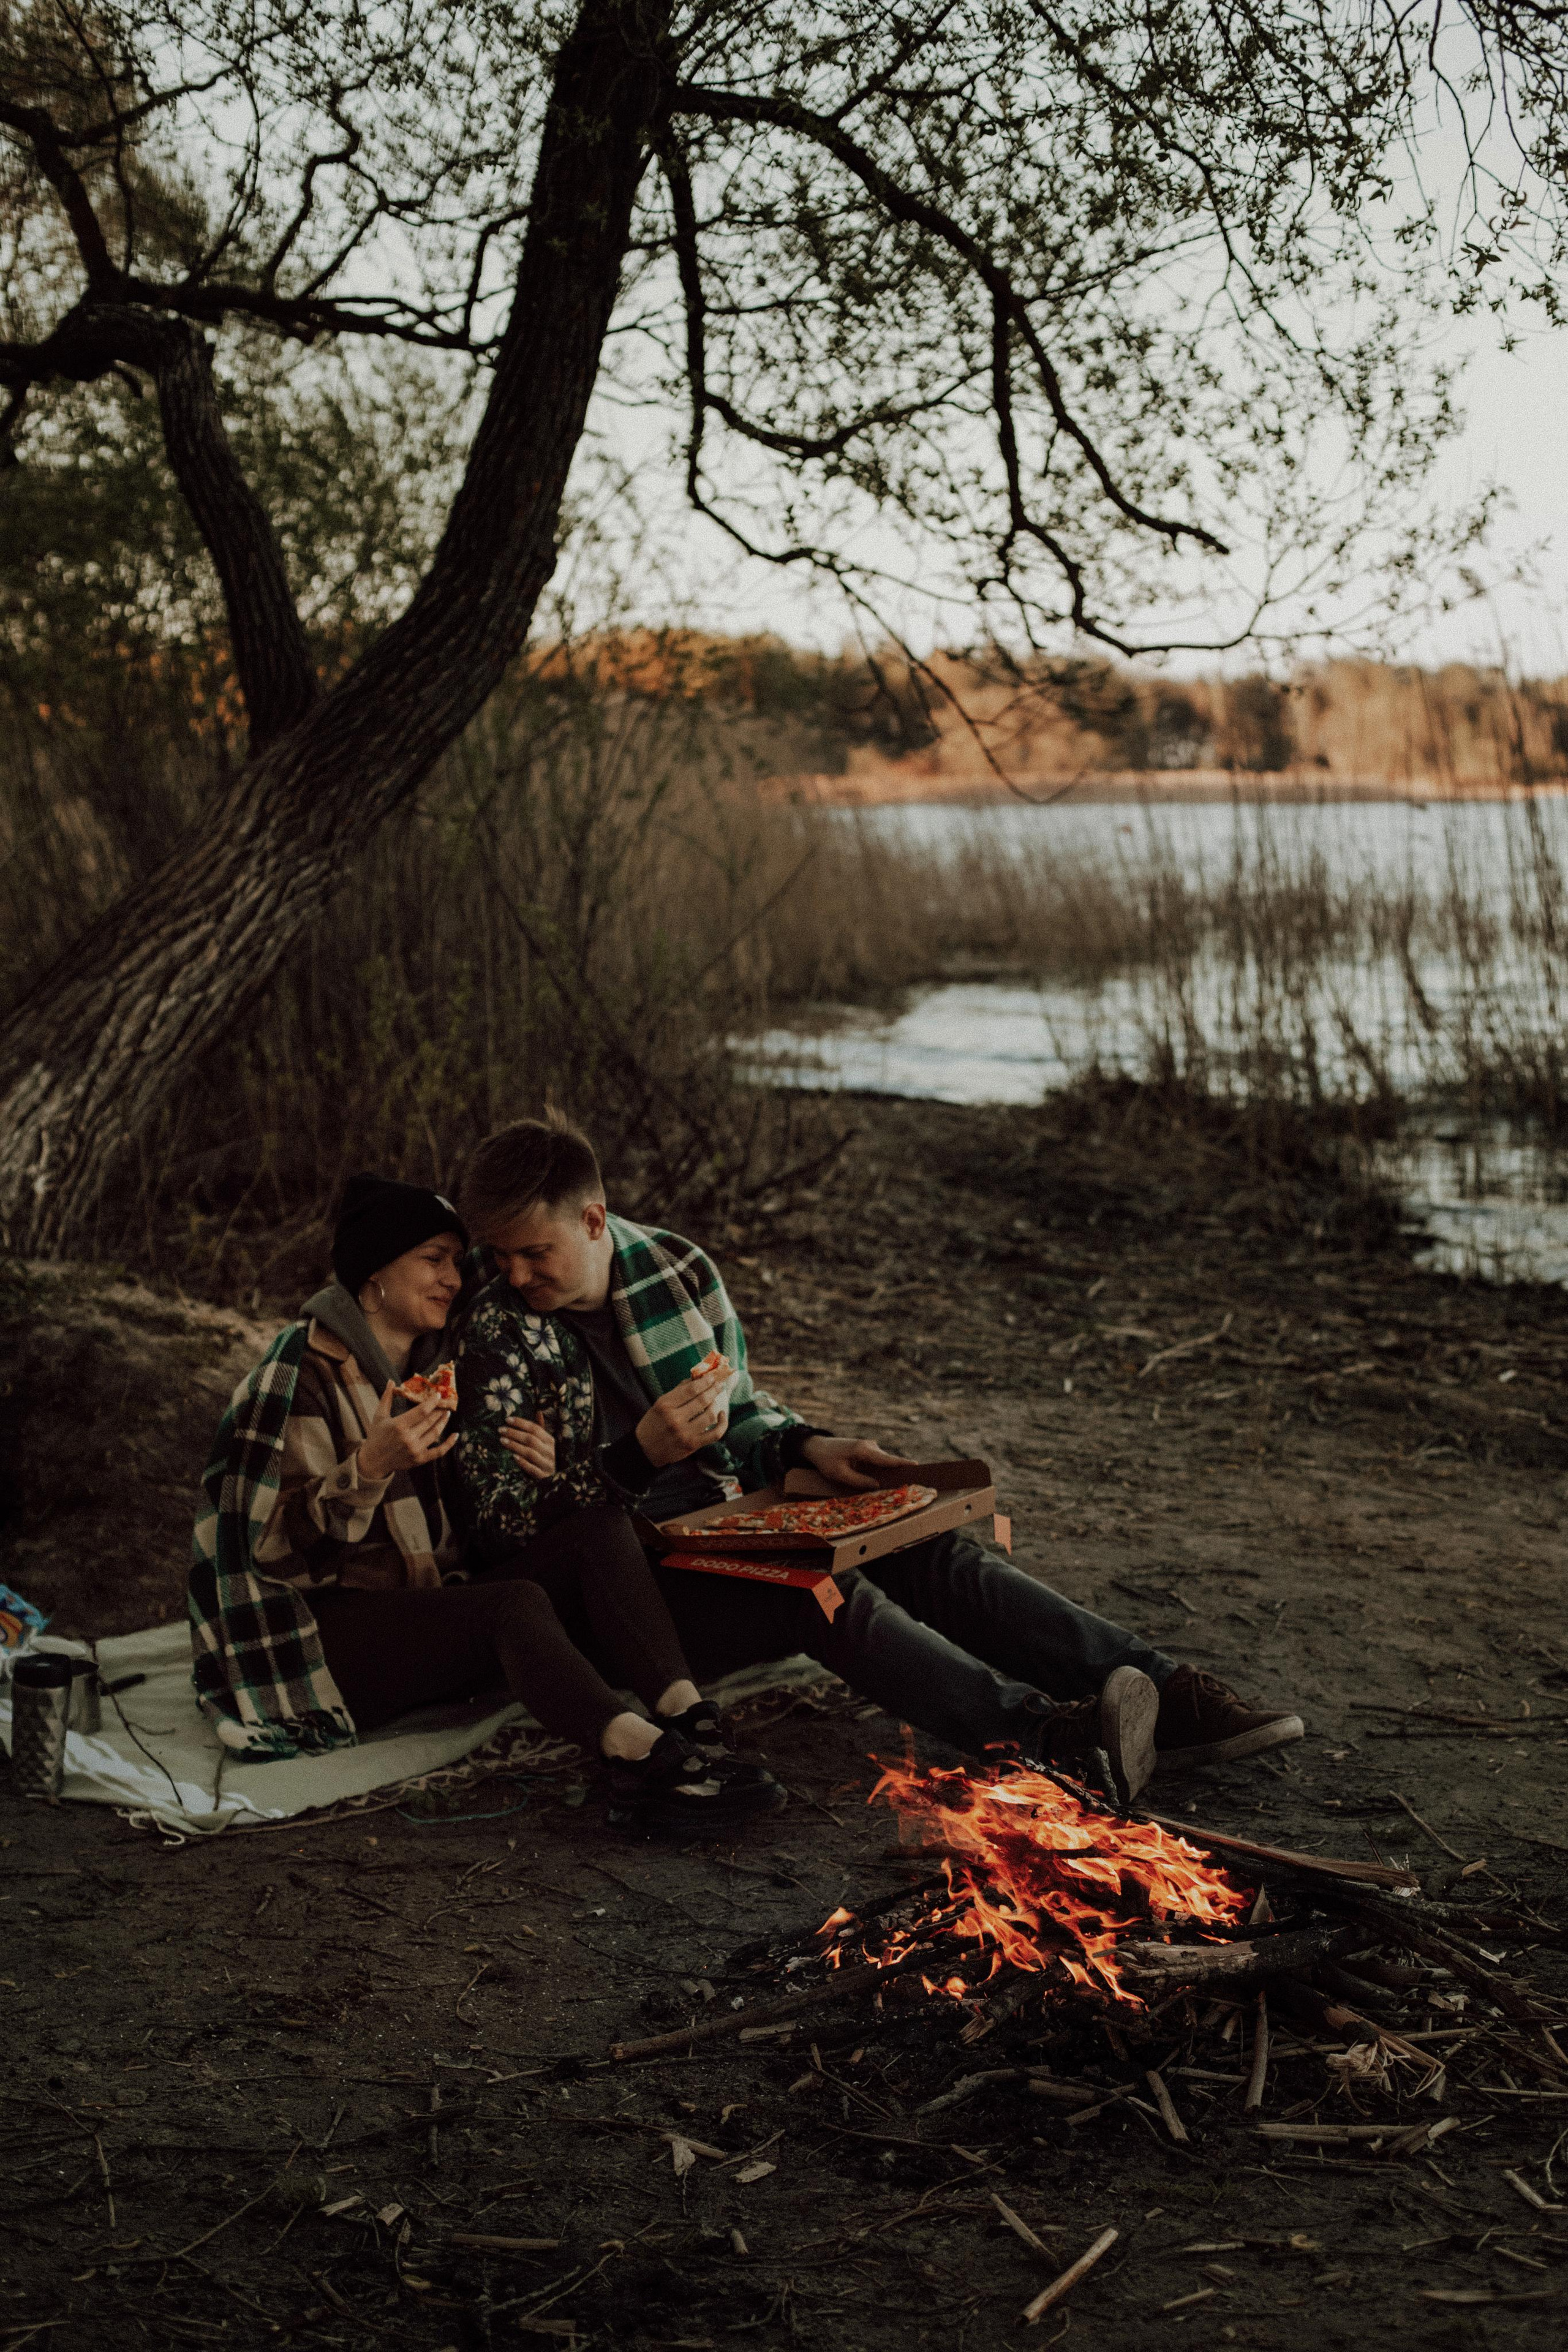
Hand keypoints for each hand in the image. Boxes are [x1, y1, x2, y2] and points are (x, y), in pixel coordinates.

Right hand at [357, 1382, 456, 1480]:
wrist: (373, 1461)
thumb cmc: (376, 1436)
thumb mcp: (379, 1416)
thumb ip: (387, 1398)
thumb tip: (391, 1381)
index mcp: (399, 1425)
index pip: (422, 1411)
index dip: (432, 1402)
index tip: (439, 1395)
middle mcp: (408, 1438)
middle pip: (430, 1421)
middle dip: (440, 1410)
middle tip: (446, 1403)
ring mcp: (415, 1450)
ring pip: (435, 1433)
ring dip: (443, 1422)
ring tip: (447, 1413)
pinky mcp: (420, 1459)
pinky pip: (439, 1452)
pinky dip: (449, 1444)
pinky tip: (455, 1435)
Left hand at [500, 1413, 556, 1480]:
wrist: (555, 1477)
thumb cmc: (546, 1456)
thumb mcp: (546, 1442)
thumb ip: (541, 1429)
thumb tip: (538, 1411)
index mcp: (551, 1440)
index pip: (535, 1428)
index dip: (521, 1423)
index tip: (507, 1419)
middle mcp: (550, 1451)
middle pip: (531, 1439)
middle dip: (515, 1433)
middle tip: (501, 1430)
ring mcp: (547, 1464)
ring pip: (530, 1453)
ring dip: (515, 1446)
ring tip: (502, 1440)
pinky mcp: (543, 1476)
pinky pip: (532, 1469)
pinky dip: (523, 1463)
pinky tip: (513, 1457)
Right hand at [635, 1358, 731, 1468]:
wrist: (645, 1450)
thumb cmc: (653, 1423)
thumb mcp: (660, 1404)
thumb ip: (678, 1391)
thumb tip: (697, 1378)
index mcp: (665, 1406)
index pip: (691, 1389)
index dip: (705, 1381)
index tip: (712, 1376)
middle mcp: (675, 1419)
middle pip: (702, 1400)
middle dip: (714, 1389)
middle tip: (719, 1384)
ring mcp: (685, 1433)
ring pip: (710, 1415)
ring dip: (715, 1404)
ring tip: (714, 1400)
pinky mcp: (693, 1445)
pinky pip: (715, 1434)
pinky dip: (723, 1423)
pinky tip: (722, 1415)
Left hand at [800, 1435, 921, 1491]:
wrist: (817, 1446)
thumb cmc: (826, 1461)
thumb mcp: (839, 1474)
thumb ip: (859, 1481)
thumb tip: (877, 1485)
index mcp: (863, 1450)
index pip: (886, 1459)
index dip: (901, 1463)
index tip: (916, 1466)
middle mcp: (869, 1445)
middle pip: (888, 1460)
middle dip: (898, 1470)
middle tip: (909, 1481)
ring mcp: (869, 1446)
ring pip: (883, 1461)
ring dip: (889, 1471)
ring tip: (899, 1482)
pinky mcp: (867, 1449)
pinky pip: (879, 1460)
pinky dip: (883, 1468)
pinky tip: (885, 1478)